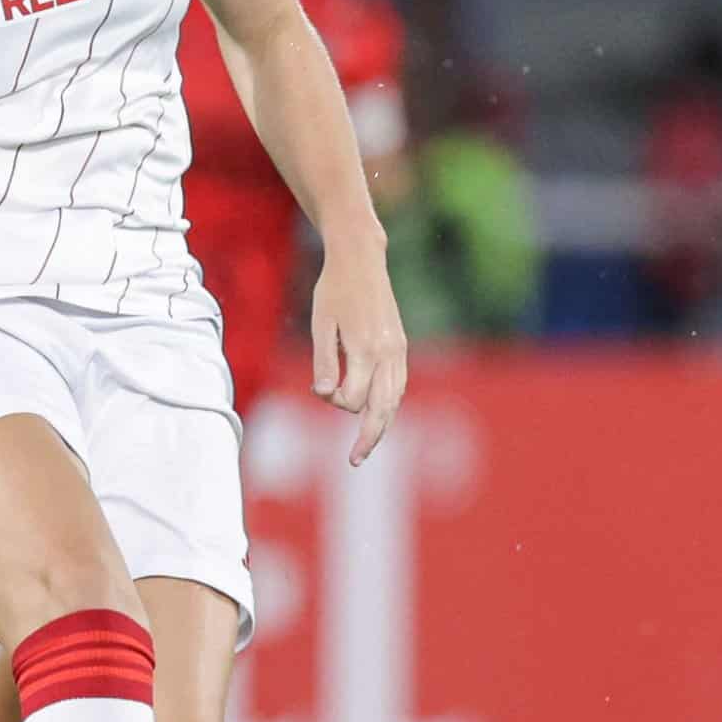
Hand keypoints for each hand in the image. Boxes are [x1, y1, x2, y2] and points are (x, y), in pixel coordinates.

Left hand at [306, 242, 409, 464]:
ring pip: (394, 400)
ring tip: (366, 446)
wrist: (361, 260)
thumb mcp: (320, 324)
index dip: (333, 401)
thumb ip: (325, 361)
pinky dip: (389, 405)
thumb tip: (326, 395)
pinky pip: (398, 385)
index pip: (353, 398)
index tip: (321, 388)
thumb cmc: (334, 290)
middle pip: (382, 409)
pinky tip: (378, 416)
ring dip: (381, 425)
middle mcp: (388, 353)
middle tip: (354, 461)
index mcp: (366, 349)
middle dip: (369, 438)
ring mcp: (398, 350)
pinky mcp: (400, 347)